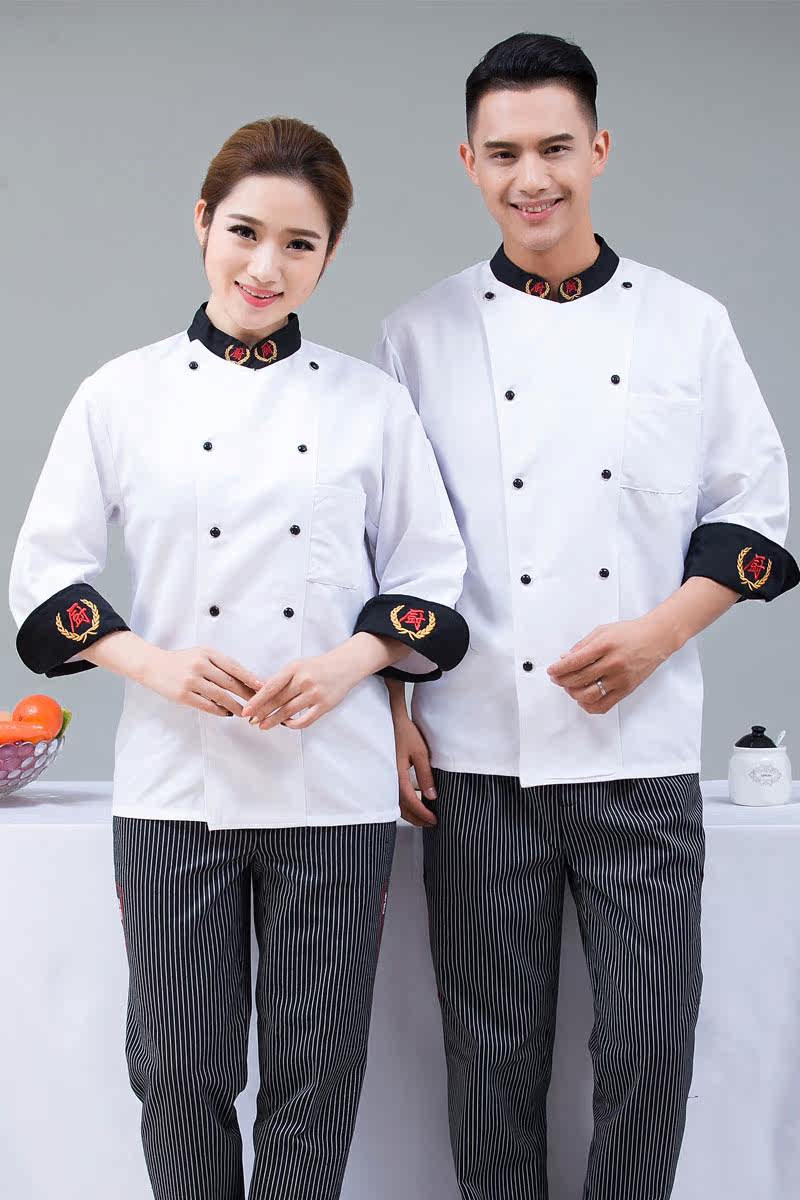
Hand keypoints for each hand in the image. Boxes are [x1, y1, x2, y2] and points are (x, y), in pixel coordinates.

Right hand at [135, 645, 261, 715]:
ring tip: (244, 712)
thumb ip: (220, 665)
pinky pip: (206, 705)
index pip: (234, 666)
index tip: (262, 686)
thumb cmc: (182, 661)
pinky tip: (226, 713)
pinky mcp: (183, 694)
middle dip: (246, 694)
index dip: (250, 677)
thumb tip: (245, 680)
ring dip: (235, 706)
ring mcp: (191, 680)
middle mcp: (200, 665)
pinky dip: (219, 710)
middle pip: (229, 682)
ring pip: (220, 696)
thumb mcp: (201, 655)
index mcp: (207, 653)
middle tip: (258, 703)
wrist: (153, 665)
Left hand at [241, 645, 363, 731]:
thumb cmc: (317, 667)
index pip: (271, 687)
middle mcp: (304, 680)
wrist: (345, 666)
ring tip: (263, 726)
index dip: (257, 700)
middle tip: (251, 721)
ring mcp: (315, 693)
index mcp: (294, 668)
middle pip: (278, 701)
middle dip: (262, 713)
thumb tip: (259, 695)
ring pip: (289, 712)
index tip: (246, 710)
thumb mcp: (297, 666)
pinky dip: (293, 724)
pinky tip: (286, 724)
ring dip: (274, 720)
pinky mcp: (325, 705)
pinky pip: (305, 720)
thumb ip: (281, 679)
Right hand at [389, 698, 437, 826]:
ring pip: (397, 804)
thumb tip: (432, 796)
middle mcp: (388, 779)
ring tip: (426, 816)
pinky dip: (405, 804)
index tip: (434, 820)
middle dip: (417, 818)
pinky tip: (415, 802)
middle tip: (432, 823)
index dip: (423, 813)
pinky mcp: (386, 775)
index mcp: (397, 774)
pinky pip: (394, 795)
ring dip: (411, 813)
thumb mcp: (420, 752)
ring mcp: (385, 778)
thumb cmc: (404, 732)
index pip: (410, 801)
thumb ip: (425, 774)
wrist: (389, 720)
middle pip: (401, 808)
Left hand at [546, 615, 677, 713]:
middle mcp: (612, 663)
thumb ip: (582, 645)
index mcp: (604, 645)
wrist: (656, 638)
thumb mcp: (602, 631)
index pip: (574, 662)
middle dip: (562, 681)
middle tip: (557, 679)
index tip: (551, 671)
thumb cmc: (628, 633)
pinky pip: (604, 705)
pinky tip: (582, 700)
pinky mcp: (626, 689)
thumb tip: (564, 658)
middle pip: (579, 679)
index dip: (558, 668)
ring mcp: (620, 678)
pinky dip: (589, 706)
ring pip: (589, 694)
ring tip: (569, 688)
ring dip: (573, 694)